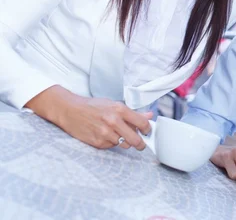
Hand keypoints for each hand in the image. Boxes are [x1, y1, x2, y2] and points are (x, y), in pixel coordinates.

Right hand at [26, 85, 152, 149]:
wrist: (70, 110)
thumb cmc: (93, 106)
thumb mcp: (114, 104)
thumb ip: (133, 113)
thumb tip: (149, 116)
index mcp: (120, 109)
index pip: (142, 123)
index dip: (148, 130)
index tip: (147, 132)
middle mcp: (113, 122)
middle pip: (135, 140)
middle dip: (141, 144)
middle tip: (141, 144)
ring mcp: (105, 133)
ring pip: (124, 144)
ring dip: (124, 141)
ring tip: (117, 134)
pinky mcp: (97, 142)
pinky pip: (112, 146)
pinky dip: (112, 143)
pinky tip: (106, 135)